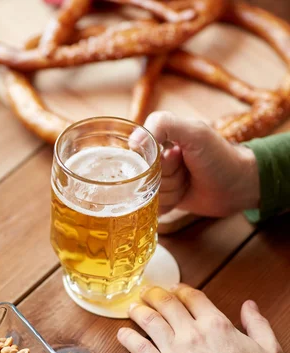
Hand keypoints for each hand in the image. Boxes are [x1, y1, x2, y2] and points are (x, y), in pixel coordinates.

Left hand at [117, 285, 283, 352]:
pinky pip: (138, 348)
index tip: (174, 288)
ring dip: (138, 310)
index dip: (180, 289)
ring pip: (149, 321)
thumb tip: (249, 306)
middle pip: (166, 303)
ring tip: (132, 307)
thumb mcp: (270, 351)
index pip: (192, 297)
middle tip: (147, 292)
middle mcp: (192, 334)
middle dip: (154, 294)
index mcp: (216, 325)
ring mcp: (174, 352)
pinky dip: (127, 338)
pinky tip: (122, 334)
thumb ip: (257, 324)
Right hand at [144, 111, 259, 216]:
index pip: (136, 152)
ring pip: (146, 192)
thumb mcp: (194, 132)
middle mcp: (154, 160)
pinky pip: (150, 207)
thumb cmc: (219, 156)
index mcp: (157, 139)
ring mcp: (158, 181)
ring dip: (170, 191)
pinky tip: (182, 196)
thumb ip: (163, 125)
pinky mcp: (162, 199)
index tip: (174, 157)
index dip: (153, 159)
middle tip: (185, 171)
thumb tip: (133, 142)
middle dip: (165, 177)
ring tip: (187, 183)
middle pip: (141, 175)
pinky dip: (167, 204)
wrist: (238, 187)